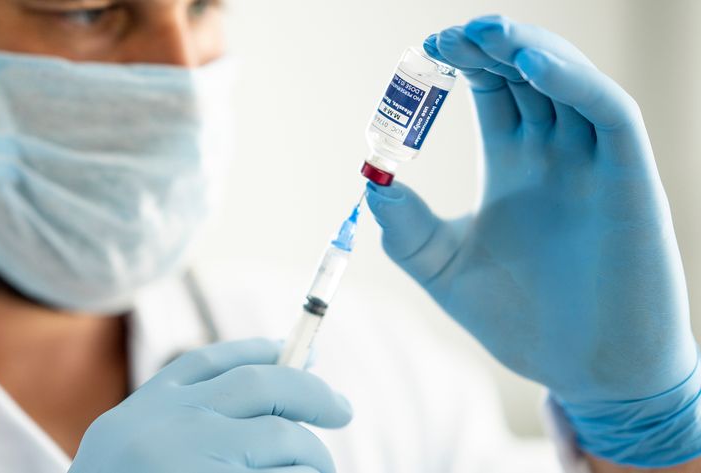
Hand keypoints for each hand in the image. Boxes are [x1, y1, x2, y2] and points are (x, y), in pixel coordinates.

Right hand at [69, 338, 351, 472]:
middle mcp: (170, 424)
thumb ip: (191, 419)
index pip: (211, 362)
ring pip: (285, 438)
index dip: (262, 350)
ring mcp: (194, 459)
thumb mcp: (142, 446)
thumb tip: (280, 384)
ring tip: (314, 471)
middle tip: (341, 409)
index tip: (302, 354)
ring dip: (312, 456)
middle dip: (311, 392)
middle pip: (262, 385)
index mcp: (145, 410)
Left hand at [366, 15, 699, 466]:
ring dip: (528, 49)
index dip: (460, 63)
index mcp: (513, 164)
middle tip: (444, 37)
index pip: (491, 89)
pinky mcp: (630, 180)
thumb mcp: (447, 270)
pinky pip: (609, 113)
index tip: (419, 55)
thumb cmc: (521, 321)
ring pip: (568, 80)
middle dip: (488, 45)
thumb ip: (408, 229)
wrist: (584, 372)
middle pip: (525, 72)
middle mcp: (555, 152)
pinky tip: (531, 65)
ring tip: (484, 33)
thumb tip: (369, 181)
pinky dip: (574, 82)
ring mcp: (593, 162)